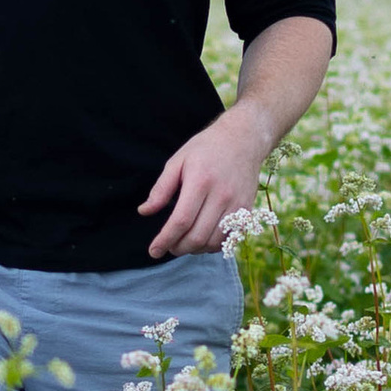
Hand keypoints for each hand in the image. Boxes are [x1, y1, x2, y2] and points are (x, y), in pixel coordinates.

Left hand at [139, 104, 267, 257]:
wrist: (243, 140)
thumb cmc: (206, 149)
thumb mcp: (178, 161)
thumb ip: (161, 188)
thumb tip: (144, 212)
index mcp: (200, 182)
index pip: (181, 221)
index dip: (165, 239)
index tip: (153, 251)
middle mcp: (221, 196)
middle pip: (197, 236)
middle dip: (178, 248)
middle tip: (168, 246)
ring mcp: (236, 204)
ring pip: (213, 242)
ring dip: (195, 250)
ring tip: (183, 243)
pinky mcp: (246, 210)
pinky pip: (228, 238)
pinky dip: (212, 246)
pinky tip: (201, 239)